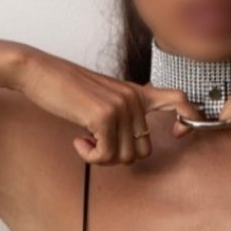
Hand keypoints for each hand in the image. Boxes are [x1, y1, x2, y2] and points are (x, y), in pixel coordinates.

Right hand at [15, 49, 205, 163]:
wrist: (39, 73)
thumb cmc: (68, 89)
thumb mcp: (105, 97)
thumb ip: (125, 114)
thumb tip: (136, 145)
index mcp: (137, 93)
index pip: (180, 100)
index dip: (191, 119)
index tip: (179, 134)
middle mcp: (134, 99)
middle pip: (142, 151)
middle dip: (118, 156)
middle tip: (97, 145)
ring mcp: (121, 107)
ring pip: (125, 157)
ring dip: (102, 158)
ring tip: (85, 140)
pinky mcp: (104, 116)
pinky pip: (106, 155)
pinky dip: (91, 156)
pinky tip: (78, 141)